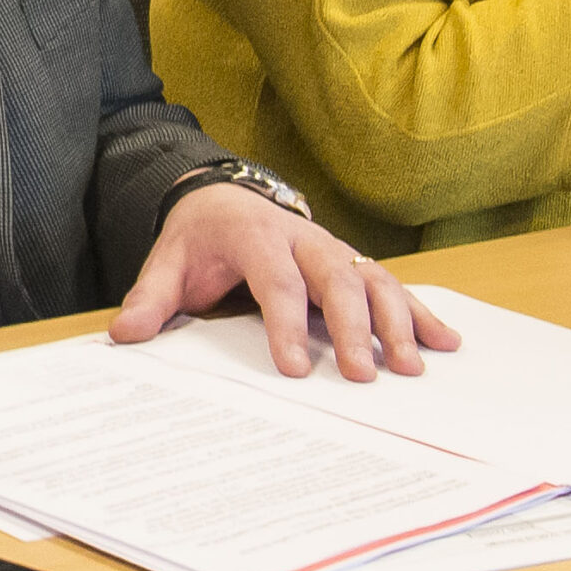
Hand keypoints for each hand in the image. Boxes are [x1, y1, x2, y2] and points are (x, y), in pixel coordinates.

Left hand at [109, 183, 457, 380]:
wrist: (225, 196)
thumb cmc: (201, 236)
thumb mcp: (168, 260)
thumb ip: (151, 298)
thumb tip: (125, 336)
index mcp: (257, 234)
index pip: (276, 280)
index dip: (286, 323)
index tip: (295, 368)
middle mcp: (304, 238)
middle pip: (336, 278)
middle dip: (353, 327)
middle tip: (362, 374)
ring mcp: (334, 248)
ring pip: (374, 279)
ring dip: (397, 322)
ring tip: (411, 367)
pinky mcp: (353, 262)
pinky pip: (393, 285)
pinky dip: (420, 312)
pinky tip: (446, 343)